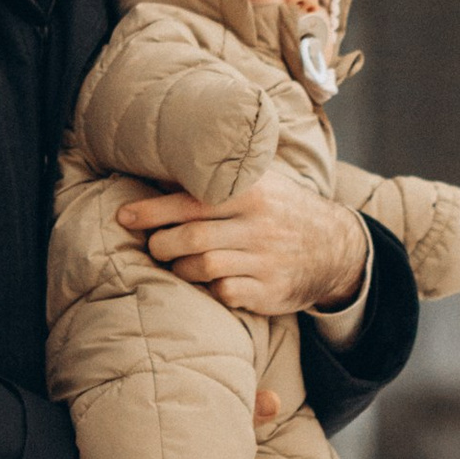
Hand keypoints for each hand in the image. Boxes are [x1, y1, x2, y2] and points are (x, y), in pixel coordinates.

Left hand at [118, 167, 371, 318]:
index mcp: (252, 193)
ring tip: (176, 263)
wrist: (335, 248)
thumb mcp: (261, 183)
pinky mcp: (270, 291)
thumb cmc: (281, 211)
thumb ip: (220, 176)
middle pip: (191, 238)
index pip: (191, 201)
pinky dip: (208, 289)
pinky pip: (225, 294)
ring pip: (203, 268)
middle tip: (153, 245)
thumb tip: (161, 164)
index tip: (125, 215)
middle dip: (161, 244)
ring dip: (180, 268)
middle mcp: (259, 225)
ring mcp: (266, 260)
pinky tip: (207, 282)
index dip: (152, 210)